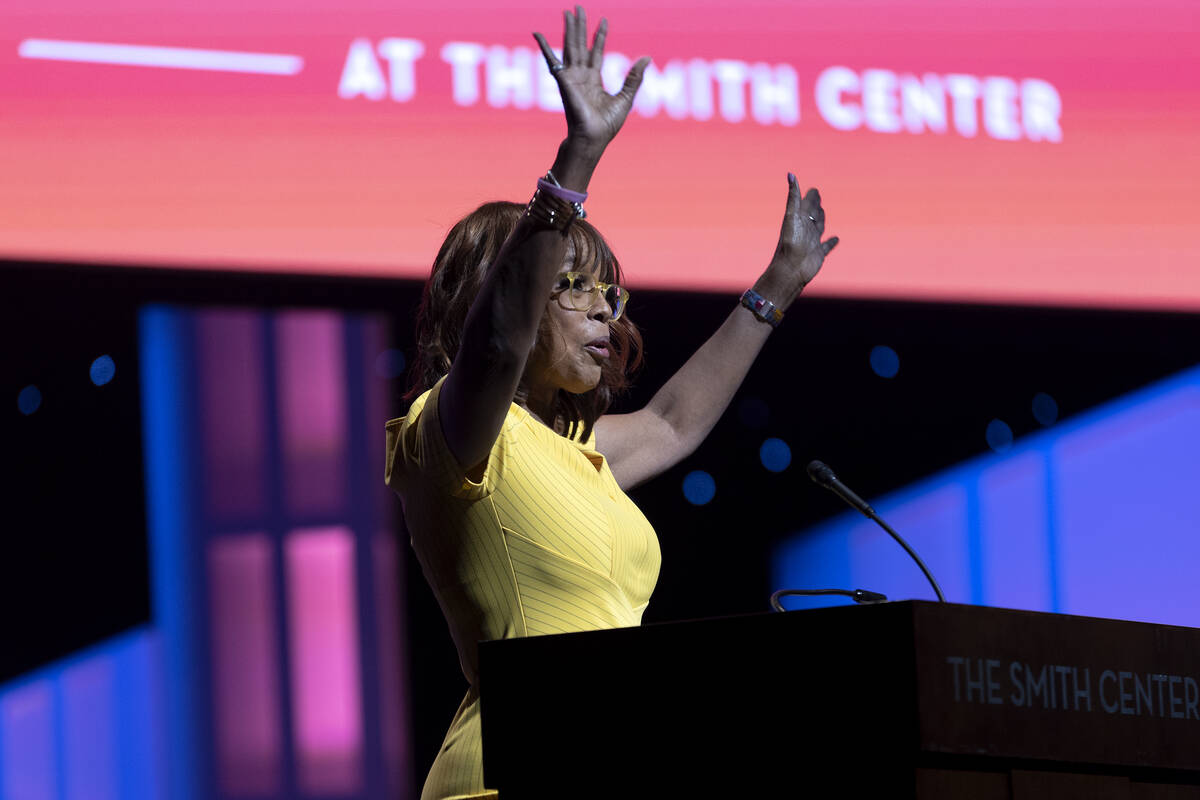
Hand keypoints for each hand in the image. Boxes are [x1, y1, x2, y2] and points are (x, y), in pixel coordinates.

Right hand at [534, 7, 650, 150]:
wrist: (593, 138)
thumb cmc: (607, 125)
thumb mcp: (626, 97)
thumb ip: (634, 77)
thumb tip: (647, 57)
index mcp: (594, 81)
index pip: (596, 53)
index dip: (599, 37)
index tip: (603, 22)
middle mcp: (581, 77)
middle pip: (580, 45)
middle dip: (580, 26)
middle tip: (579, 7)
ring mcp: (570, 77)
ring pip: (569, 46)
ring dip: (568, 28)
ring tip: (568, 10)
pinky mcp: (563, 80)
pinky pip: (550, 59)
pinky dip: (543, 46)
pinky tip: (536, 32)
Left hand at [757, 174, 839, 306]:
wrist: (790, 270)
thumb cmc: (789, 244)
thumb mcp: (791, 216)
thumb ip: (793, 197)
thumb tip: (790, 174)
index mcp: (799, 219)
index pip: (806, 204)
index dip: (810, 196)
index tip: (813, 189)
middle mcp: (805, 229)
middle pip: (812, 214)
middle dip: (816, 205)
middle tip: (818, 196)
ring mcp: (811, 242)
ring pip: (818, 228)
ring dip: (821, 220)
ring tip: (822, 213)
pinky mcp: (818, 254)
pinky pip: (826, 246)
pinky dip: (831, 242)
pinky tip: (836, 239)